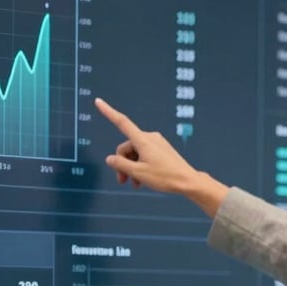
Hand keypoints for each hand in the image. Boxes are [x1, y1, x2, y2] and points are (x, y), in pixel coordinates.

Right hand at [95, 98, 227, 215]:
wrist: (187, 181)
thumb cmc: (165, 177)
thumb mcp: (138, 173)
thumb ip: (121, 165)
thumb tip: (110, 159)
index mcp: (143, 140)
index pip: (121, 122)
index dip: (108, 112)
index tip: (99, 102)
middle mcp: (149, 138)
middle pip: (127, 147)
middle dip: (123, 163)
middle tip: (122, 181)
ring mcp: (157, 143)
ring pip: (136, 153)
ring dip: (132, 167)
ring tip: (134, 184)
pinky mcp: (162, 150)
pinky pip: (145, 155)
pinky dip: (141, 166)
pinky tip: (142, 180)